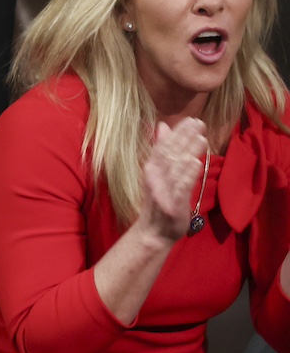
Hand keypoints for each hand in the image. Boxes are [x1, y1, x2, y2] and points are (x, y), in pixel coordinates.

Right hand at [140, 118, 208, 242]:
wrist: (154, 232)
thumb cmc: (160, 200)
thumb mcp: (158, 172)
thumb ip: (161, 149)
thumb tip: (163, 126)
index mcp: (151, 168)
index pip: (163, 146)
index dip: (177, 133)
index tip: (191, 120)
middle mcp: (154, 177)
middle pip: (169, 154)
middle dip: (184, 138)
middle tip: (199, 123)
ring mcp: (162, 191)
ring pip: (175, 169)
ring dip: (188, 153)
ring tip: (202, 138)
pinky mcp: (172, 204)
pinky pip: (180, 187)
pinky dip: (187, 175)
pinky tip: (196, 163)